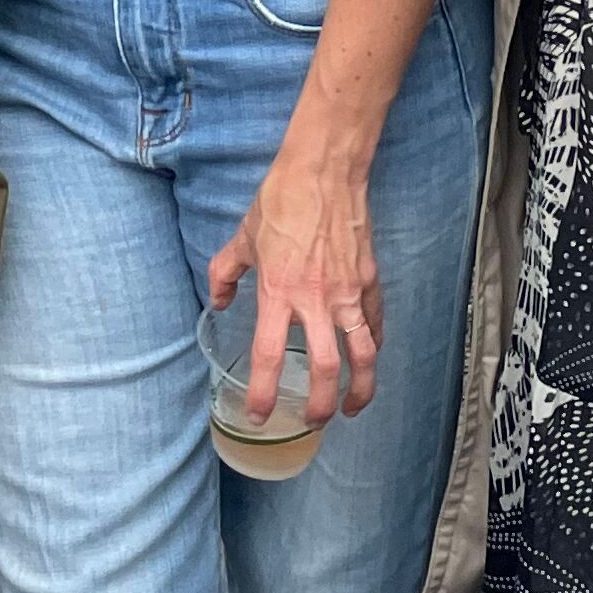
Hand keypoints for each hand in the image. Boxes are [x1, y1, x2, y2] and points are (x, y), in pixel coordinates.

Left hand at [207, 144, 382, 423]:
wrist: (324, 172)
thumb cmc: (281, 202)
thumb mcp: (241, 239)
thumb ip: (224, 274)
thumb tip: (217, 302)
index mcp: (278, 292)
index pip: (268, 355)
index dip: (262, 392)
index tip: (259, 414)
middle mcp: (316, 300)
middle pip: (325, 369)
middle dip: (321, 405)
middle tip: (314, 421)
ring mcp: (348, 292)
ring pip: (364, 355)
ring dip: (361, 389)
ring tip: (352, 408)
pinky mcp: (370, 281)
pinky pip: (375, 324)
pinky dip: (373, 346)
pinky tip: (368, 358)